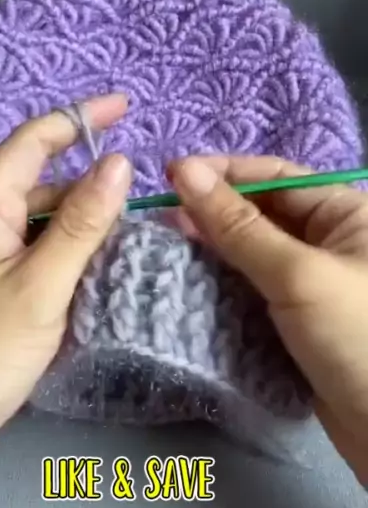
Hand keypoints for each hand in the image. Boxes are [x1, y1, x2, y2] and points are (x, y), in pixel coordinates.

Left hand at [0, 94, 131, 507]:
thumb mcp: (37, 289)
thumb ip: (80, 224)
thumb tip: (120, 163)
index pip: (34, 141)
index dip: (80, 118)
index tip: (126, 106)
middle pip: (44, 182)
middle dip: (94, 183)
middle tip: (154, 195)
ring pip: (46, 222)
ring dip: (88, 223)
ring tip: (144, 229)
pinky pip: (40, 255)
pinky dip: (74, 255)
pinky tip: (109, 265)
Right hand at [169, 155, 367, 484]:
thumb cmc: (356, 336)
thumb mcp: (296, 274)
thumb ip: (237, 225)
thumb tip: (185, 170)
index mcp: (345, 212)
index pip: (275, 175)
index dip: (222, 172)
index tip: (168, 176)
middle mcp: (332, 240)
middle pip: (262, 212)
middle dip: (213, 213)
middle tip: (160, 220)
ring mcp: (315, 283)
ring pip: (254, 253)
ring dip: (213, 251)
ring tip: (166, 249)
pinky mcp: (301, 321)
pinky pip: (255, 290)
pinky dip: (224, 286)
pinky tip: (189, 285)